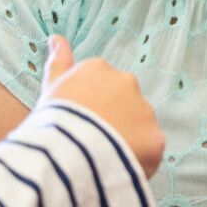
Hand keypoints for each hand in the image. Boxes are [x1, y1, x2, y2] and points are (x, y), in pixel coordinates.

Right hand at [37, 34, 164, 175]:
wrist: (65, 158)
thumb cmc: (51, 124)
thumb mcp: (50, 89)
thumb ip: (58, 63)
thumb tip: (56, 37)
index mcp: (98, 69)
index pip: (99, 87)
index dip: (89, 109)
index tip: (78, 124)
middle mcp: (127, 82)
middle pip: (122, 104)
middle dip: (112, 121)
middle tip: (91, 143)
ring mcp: (144, 109)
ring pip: (138, 126)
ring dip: (126, 140)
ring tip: (103, 159)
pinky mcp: (156, 138)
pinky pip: (149, 150)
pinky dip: (137, 160)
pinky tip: (117, 169)